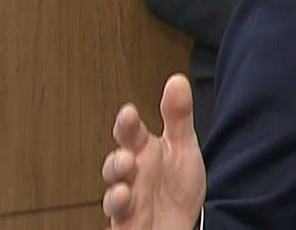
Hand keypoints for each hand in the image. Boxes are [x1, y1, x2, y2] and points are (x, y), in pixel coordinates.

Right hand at [101, 74, 206, 229]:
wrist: (182, 223)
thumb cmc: (175, 186)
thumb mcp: (182, 147)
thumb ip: (178, 116)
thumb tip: (177, 80)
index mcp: (143, 153)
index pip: (130, 135)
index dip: (127, 125)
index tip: (128, 113)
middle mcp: (131, 177)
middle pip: (116, 167)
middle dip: (116, 162)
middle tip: (125, 156)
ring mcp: (128, 204)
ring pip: (113, 199)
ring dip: (116, 193)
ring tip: (124, 189)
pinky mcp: (130, 226)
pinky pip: (120, 224)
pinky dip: (121, 216)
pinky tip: (126, 208)